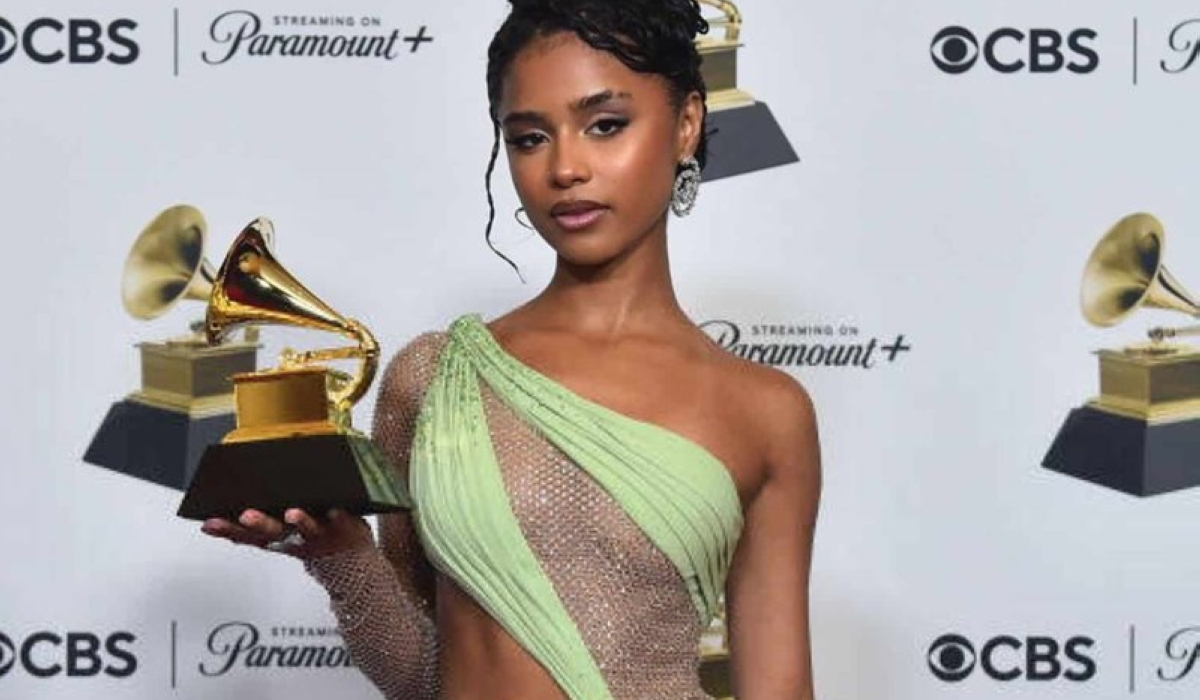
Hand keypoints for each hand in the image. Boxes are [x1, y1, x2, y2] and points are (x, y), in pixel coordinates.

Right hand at [200, 508, 373, 558]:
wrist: (349, 557)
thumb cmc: (311, 536)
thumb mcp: (282, 533)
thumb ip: (262, 522)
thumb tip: (240, 492)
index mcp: (276, 536)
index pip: (247, 535)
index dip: (227, 529)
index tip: (210, 523)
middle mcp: (295, 537)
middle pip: (273, 531)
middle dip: (258, 523)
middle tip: (245, 515)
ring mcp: (318, 533)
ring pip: (306, 527)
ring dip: (299, 520)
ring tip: (292, 513)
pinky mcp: (343, 527)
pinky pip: (341, 520)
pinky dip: (338, 516)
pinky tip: (336, 510)